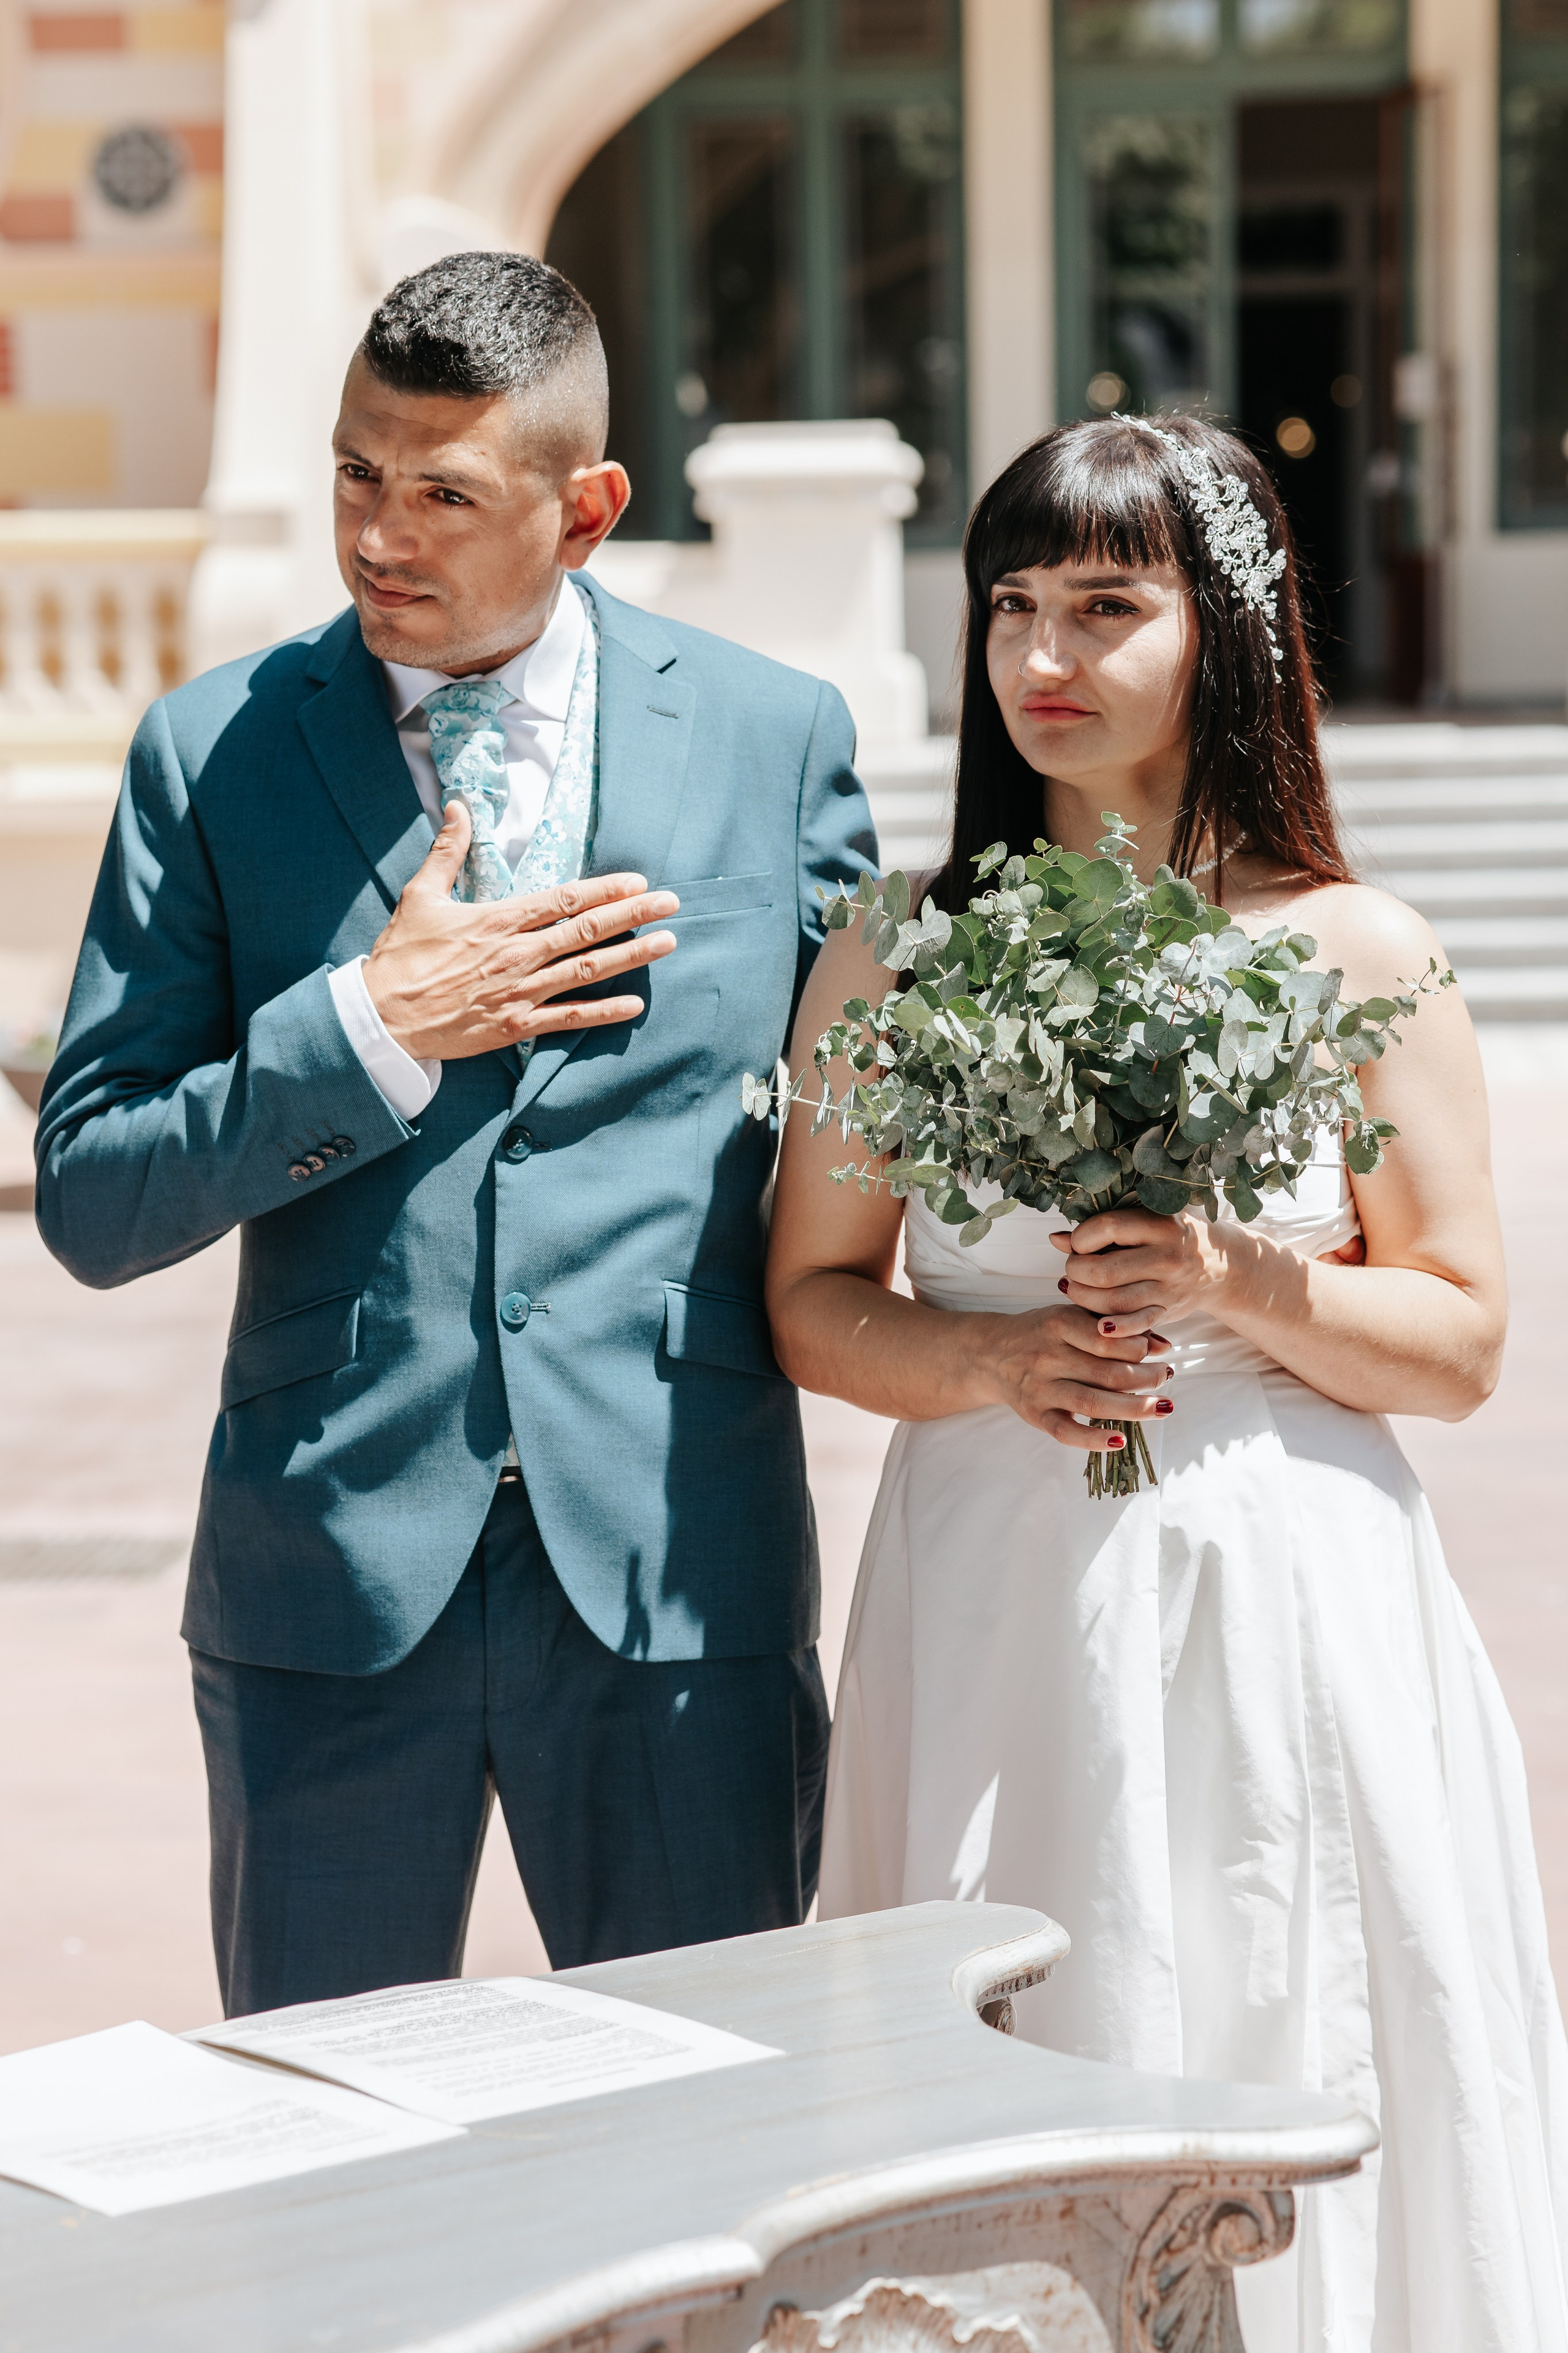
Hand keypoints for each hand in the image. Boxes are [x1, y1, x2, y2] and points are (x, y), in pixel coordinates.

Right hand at [363, 799, 678, 1060]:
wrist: (381, 1018)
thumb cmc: (401, 958)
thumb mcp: (420, 896)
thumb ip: (447, 851)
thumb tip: (458, 805)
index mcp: (497, 920)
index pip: (563, 899)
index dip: (605, 889)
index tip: (638, 881)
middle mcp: (516, 954)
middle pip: (586, 929)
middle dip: (633, 915)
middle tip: (671, 903)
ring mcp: (519, 991)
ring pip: (586, 969)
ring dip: (631, 956)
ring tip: (667, 943)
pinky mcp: (515, 1026)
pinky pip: (569, 1018)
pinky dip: (604, 1011)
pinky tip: (635, 1003)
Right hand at [973, 1302, 1173, 1450]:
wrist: (989, 1354)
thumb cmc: (1041, 1333)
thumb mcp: (1073, 1317)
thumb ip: (1115, 1328)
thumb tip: (1164, 1345)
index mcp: (1060, 1324)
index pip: (1111, 1339)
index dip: (1142, 1348)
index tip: (1160, 1352)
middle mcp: (1048, 1356)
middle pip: (1109, 1373)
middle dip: (1147, 1378)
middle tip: (1166, 1377)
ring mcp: (1040, 1389)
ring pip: (1093, 1403)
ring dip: (1134, 1409)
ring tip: (1163, 1408)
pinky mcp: (1034, 1415)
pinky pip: (1066, 1432)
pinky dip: (1093, 1439)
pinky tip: (1119, 1440)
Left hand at [1048, 1205, 1227, 1335]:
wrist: (1219, 1262)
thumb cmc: (1171, 1234)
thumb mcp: (1145, 1218)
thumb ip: (1103, 1226)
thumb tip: (1056, 1239)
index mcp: (1160, 1224)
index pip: (1107, 1228)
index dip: (1081, 1238)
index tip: (1076, 1243)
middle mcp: (1167, 1256)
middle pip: (1104, 1271)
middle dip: (1077, 1271)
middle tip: (1073, 1269)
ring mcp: (1169, 1287)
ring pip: (1114, 1302)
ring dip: (1084, 1298)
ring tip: (1076, 1288)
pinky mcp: (1168, 1310)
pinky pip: (1136, 1325)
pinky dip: (1113, 1328)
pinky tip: (1098, 1323)